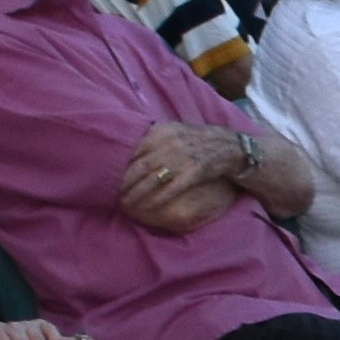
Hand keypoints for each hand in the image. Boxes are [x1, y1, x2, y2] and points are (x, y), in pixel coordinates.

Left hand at [116, 123, 238, 232]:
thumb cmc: (199, 140)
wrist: (231, 147)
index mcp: (162, 131)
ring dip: (136, 194)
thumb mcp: (175, 131)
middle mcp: (170, 143)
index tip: (108, 176)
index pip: (133, 149)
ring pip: (152, 179)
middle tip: (111, 195)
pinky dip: (157, 199)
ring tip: (124, 204)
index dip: (119, 165)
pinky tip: (146, 207)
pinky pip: (170, 189)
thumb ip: (153, 137)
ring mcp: (182, 158)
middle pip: (139, 166)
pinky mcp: (194, 172)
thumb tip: (128, 146)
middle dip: (123, 183)